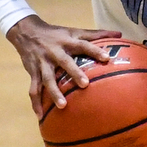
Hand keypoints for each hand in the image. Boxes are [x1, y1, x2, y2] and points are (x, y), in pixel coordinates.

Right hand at [8, 15, 123, 114]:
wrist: (26, 31)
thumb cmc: (56, 34)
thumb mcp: (74, 31)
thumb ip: (96, 34)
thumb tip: (120, 34)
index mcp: (67, 42)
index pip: (83, 45)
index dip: (94, 50)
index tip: (107, 58)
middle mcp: (55, 52)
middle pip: (65, 62)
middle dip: (74, 73)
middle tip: (85, 84)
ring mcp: (42, 63)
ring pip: (47, 79)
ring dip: (54, 92)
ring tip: (63, 106)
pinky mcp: (33, 72)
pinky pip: (33, 89)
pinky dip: (36, 103)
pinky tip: (40, 116)